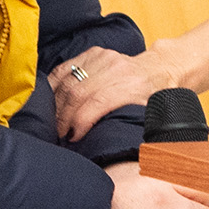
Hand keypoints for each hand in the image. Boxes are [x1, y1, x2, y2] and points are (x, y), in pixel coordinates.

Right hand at [53, 45, 182, 143]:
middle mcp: (116, 68)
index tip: (73, 138)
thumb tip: (129, 156)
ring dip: (56, 105)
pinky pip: (64, 69)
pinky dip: (53, 87)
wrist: (159, 68)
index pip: (97, 103)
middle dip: (64, 117)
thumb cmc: (154, 97)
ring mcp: (103, 58)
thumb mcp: (154, 115)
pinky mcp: (93, 53)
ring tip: (54, 123)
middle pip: (77, 93)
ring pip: (68, 81)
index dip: (80, 122)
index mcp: (132, 86)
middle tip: (59, 134)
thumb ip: (138, 129)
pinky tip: (50, 103)